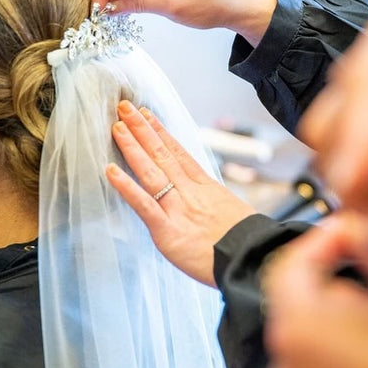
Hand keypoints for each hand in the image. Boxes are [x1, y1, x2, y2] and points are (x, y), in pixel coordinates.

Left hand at [106, 100, 254, 286]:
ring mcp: (178, 209)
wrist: (256, 261)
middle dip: (142, 129)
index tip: (147, 114)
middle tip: (124, 107)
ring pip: (151, 172)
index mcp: (205, 187)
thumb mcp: (232, 212)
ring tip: (117, 127)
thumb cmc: (247, 244)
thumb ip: (211, 202)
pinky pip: (144, 205)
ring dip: (132, 147)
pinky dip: (126, 187)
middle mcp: (189, 192)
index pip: (178, 152)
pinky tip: (111, 171)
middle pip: (162, 154)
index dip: (160, 131)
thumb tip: (204, 198)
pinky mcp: (168, 231)